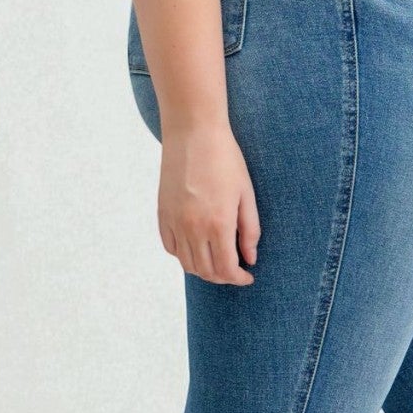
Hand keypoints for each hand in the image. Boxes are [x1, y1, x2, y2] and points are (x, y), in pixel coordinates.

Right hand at [156, 120, 260, 283]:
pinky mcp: (163, 213)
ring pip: (186, 263)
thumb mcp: (246, 194)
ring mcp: (175, 222)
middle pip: (206, 271)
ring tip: (217, 261)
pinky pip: (170, 246)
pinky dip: (183, 255)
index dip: (238, 279)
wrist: (193, 133)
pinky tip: (196, 247)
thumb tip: (250, 258)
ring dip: (203, 269)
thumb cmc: (226, 159)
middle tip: (235, 271)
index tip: (247, 276)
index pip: (226, 269)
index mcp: (219, 224)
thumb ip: (250, 230)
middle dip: (223, 277)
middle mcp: (193, 227)